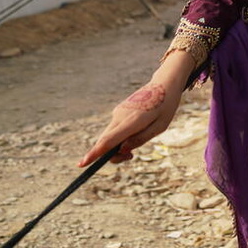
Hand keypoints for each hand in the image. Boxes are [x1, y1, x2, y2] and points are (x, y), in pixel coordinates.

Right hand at [77, 51, 193, 166]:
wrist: (164, 84)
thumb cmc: (165, 106)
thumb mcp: (160, 126)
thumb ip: (140, 139)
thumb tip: (121, 150)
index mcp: (132, 120)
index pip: (108, 140)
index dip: (95, 154)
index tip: (82, 164)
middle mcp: (121, 115)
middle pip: (106, 141)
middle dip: (112, 154)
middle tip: (131, 156)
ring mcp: (118, 112)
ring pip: (110, 135)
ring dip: (119, 144)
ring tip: (143, 135)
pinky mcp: (119, 111)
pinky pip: (116, 128)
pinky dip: (122, 135)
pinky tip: (140, 127)